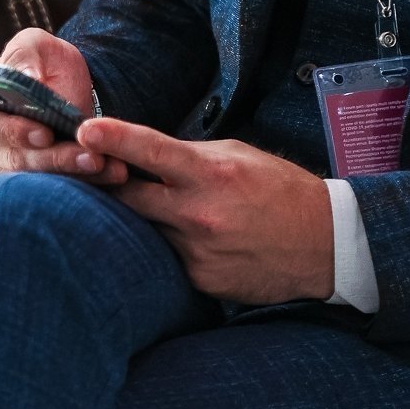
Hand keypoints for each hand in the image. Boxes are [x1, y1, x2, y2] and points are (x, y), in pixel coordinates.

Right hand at [0, 28, 128, 184]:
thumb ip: (27, 56)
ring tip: (106, 165)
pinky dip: (84, 183)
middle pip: (14, 160)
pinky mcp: (31, 185)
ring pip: (37, 180)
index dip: (14, 133)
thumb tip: (27, 78)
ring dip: (73, 174)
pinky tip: (110, 174)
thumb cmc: (41, 64)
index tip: (45, 134)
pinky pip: (55, 190)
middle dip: (54, 159)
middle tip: (90, 157)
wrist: (64, 87)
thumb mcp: (35, 46)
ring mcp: (5, 169)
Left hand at [75, 118, 333, 303]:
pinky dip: (171, 243)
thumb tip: (143, 154)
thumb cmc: (280, 191)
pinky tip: (200, 238)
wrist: (325, 244)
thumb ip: (188, 157)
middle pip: (128, 196)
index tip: (84, 129)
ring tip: (174, 208)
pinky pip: (167, 256)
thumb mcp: (238, 156)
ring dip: (146, 216)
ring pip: (145, 229)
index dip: (114, 138)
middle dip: (110, 183)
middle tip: (98, 172)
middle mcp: (199, 214)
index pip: (151, 151)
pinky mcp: (200, 279)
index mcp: (211, 174)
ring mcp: (197, 252)